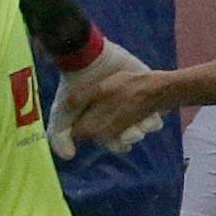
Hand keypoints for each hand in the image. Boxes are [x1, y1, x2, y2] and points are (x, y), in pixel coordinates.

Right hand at [47, 35, 165, 159]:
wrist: (88, 60)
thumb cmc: (74, 87)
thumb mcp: (61, 113)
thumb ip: (59, 137)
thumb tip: (68, 156)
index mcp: (104, 123)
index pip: (115, 142)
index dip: (117, 144)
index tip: (119, 141)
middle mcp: (120, 115)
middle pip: (132, 135)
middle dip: (131, 136)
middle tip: (128, 132)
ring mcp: (134, 103)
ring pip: (145, 126)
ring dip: (143, 127)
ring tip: (138, 122)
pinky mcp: (145, 90)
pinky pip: (156, 107)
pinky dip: (153, 114)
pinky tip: (146, 112)